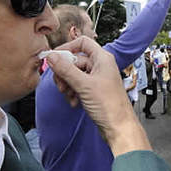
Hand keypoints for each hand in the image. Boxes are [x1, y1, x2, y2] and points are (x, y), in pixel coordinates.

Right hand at [46, 36, 151, 155]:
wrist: (118, 127)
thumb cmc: (111, 106)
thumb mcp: (84, 85)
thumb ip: (66, 69)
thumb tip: (52, 56)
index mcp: (102, 58)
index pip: (82, 43)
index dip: (67, 48)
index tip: (55, 57)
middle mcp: (100, 66)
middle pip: (75, 60)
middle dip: (65, 72)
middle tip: (61, 83)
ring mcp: (97, 78)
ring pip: (75, 74)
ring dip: (67, 84)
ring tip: (68, 94)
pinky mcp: (94, 90)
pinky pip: (78, 85)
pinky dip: (72, 92)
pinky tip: (73, 101)